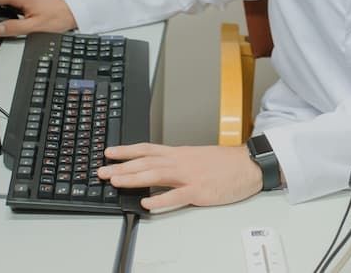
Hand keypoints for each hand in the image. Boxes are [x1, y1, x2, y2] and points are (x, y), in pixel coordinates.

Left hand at [98, 143, 263, 210]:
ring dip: (134, 178)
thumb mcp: (197, 156)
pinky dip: (160, 200)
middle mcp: (181, 162)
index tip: (109, 152)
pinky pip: (176, 196)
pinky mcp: (199, 191)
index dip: (126, 150)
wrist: (248, 164)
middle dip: (121, 166)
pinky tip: (147, 202)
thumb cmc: (225, 163)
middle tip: (102, 171)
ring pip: (156, 175)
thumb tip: (158, 167)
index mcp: (180, 153)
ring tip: (116, 181)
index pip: (147, 149)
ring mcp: (190, 176)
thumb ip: (178, 162)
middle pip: (146, 162)